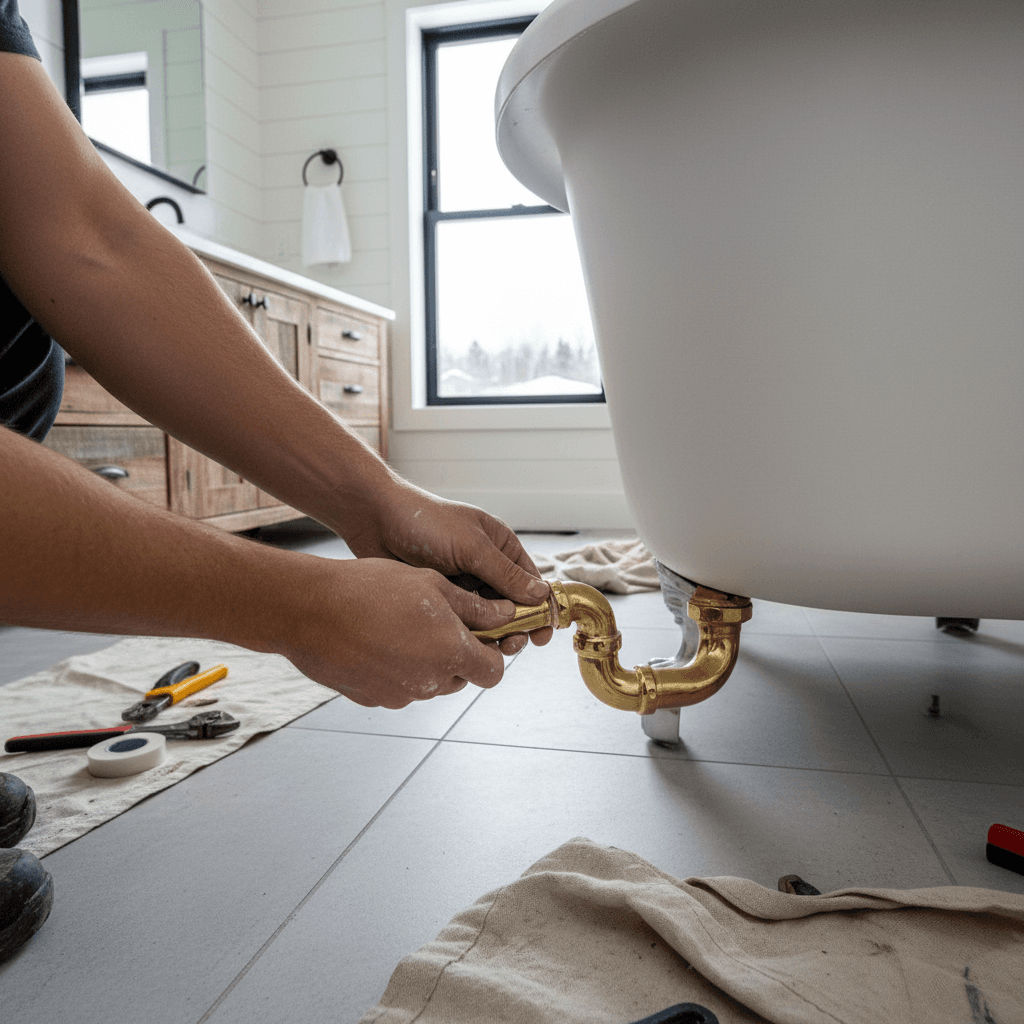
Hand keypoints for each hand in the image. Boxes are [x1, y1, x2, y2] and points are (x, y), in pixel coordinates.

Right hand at [281, 557, 521, 707]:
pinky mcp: (373, 699)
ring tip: (402, 626)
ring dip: (426, 661)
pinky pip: (397, 687)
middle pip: (460, 678)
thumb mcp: (432, 585)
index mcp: (451, 654)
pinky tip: (377, 640)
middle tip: (437, 622)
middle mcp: (429, 683)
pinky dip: (396, 669)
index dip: (492, 654)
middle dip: (457, 655)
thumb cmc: (372, 589)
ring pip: (428, 683)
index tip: (481, 635)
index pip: (494, 672)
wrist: (310, 610)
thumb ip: (475, 608)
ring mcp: (399, 696)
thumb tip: (506, 616)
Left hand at [335, 478, 553, 650]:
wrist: (375, 520)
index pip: (531, 582)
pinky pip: (461, 620)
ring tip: (488, 648)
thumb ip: (504, 574)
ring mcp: (463, 583)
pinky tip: (464, 644)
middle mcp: (486, 566)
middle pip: (512, 605)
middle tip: (512, 646)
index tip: (542, 635)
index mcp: (500, 547)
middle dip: (516, 627)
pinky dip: (467, 633)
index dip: (540, 609)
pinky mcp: (442, 597)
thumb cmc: (425, 523)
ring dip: (492, 634)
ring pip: (487, 617)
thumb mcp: (471, 547)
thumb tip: (541, 595)